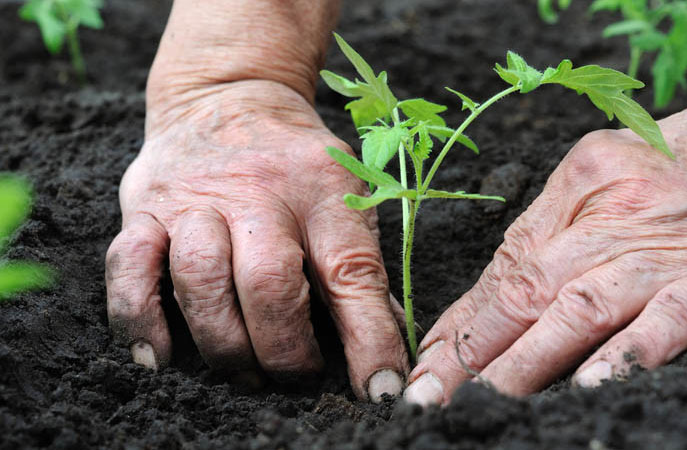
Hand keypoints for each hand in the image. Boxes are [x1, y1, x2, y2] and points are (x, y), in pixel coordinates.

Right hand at [105, 80, 408, 401]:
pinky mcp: (144, 208)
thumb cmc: (296, 163)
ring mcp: (194, 199)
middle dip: (284, 348)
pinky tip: (162, 357)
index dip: (369, 338)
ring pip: (200, 280)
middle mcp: (258, 192)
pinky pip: (129, 268)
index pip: (353, 271)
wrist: (229, 95)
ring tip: (245, 371)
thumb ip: (360, 267)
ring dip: (224, 343)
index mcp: (323, 190)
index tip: (380, 389)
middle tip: (296, 376)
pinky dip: (140, 320)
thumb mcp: (344, 194)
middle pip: (268, 282)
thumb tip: (386, 347)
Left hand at [403, 65, 686, 404]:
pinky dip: (626, 354)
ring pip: (581, 307)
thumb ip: (551, 236)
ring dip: (528, 361)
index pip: (505, 265)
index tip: (428, 364)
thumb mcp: (606, 179)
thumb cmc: (686, 166)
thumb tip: (486, 306)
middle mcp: (612, 212)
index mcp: (577, 183)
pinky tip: (590, 385)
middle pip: (529, 288)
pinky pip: (667, 320)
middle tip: (431, 396)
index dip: (462, 322)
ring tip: (487, 402)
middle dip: (474, 351)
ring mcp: (665, 246)